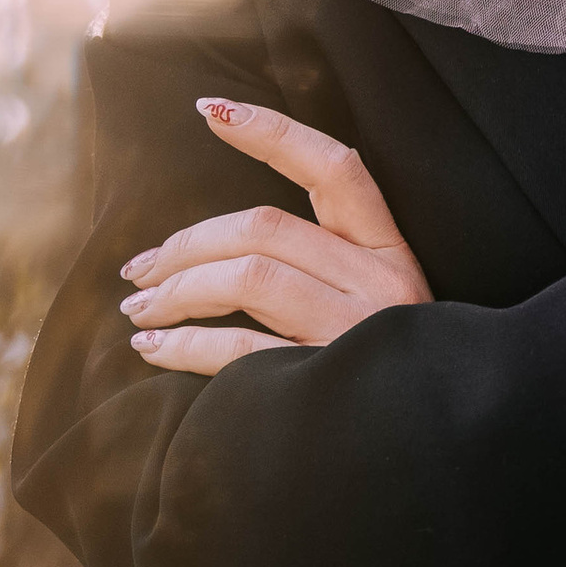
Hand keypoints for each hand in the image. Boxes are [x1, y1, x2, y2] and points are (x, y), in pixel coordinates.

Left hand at [119, 97, 433, 376]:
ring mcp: (352, 334)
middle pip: (267, 228)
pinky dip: (185, 346)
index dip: (272, 133)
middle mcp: (378, 283)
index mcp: (390, 252)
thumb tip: (224, 240)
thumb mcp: (378, 304)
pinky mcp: (323, 386)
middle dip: (189, 243)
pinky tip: (152, 350)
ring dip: (177, 289)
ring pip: (249, 278)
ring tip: (138, 308)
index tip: (209, 109)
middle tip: (138, 268)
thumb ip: (325, 265)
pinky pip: (239, 352)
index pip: (335, 168)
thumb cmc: (386, 372)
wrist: (426, 456)